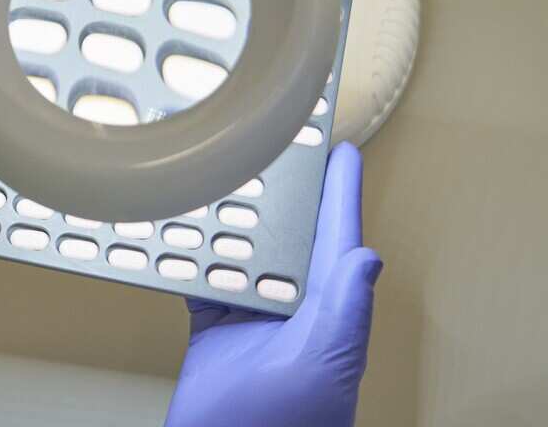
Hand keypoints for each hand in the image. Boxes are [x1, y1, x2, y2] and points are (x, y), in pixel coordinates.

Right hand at [163, 143, 382, 426]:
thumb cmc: (287, 426)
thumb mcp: (324, 362)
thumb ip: (345, 309)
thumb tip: (367, 256)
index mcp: (328, 310)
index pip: (338, 238)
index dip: (341, 191)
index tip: (341, 150)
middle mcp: (293, 306)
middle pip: (287, 235)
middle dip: (282, 192)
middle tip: (272, 148)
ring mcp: (253, 316)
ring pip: (241, 251)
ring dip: (229, 219)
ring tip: (221, 178)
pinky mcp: (215, 328)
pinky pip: (201, 280)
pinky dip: (189, 256)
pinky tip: (180, 233)